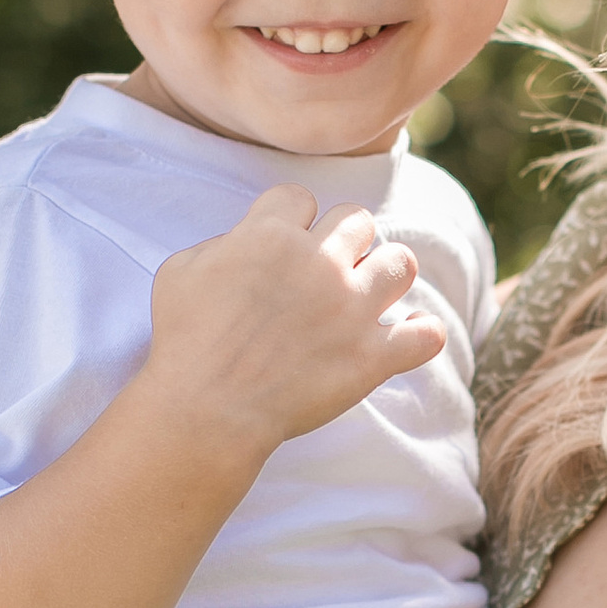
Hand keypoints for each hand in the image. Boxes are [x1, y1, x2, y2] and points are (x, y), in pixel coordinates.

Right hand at [149, 185, 446, 461]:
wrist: (206, 409)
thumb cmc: (184, 342)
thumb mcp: (181, 271)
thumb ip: (222, 243)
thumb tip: (247, 241)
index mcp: (271, 235)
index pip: (301, 198)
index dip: (292, 220)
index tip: (283, 249)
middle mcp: (319, 262)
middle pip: (357, 219)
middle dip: (343, 240)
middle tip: (327, 271)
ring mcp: (351, 309)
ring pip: (401, 262)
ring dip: (386, 273)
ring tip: (369, 294)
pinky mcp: (371, 356)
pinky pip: (425, 335)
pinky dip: (420, 334)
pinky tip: (406, 335)